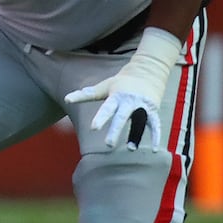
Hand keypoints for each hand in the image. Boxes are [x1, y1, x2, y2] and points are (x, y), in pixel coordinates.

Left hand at [66, 27, 182, 150]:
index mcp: (116, 96)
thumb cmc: (121, 82)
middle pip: (122, 117)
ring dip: (136, 136)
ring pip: (140, 122)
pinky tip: (155, 150)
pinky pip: (155, 125)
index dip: (101, 118)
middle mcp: (130, 102)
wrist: (147, 72)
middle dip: (116, 130)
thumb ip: (87, 94)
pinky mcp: (153, 111)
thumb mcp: (104, 86)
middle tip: (109, 144)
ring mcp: (143, 106)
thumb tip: (66, 99)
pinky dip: (156, 136)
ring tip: (131, 149)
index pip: (107, 108)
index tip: (93, 128)